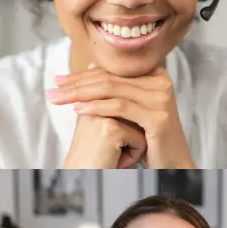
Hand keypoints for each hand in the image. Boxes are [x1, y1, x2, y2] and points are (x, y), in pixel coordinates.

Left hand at [48, 66, 192, 167]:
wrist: (173, 163)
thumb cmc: (150, 137)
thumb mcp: (131, 107)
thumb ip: (114, 87)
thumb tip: (89, 64)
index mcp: (155, 75)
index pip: (112, 70)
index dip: (83, 74)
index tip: (59, 79)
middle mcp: (161, 82)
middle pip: (110, 78)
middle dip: (77, 83)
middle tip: (53, 87)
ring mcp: (161, 98)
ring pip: (112, 89)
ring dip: (80, 93)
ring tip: (59, 99)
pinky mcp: (158, 116)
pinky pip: (120, 107)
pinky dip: (96, 107)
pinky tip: (78, 110)